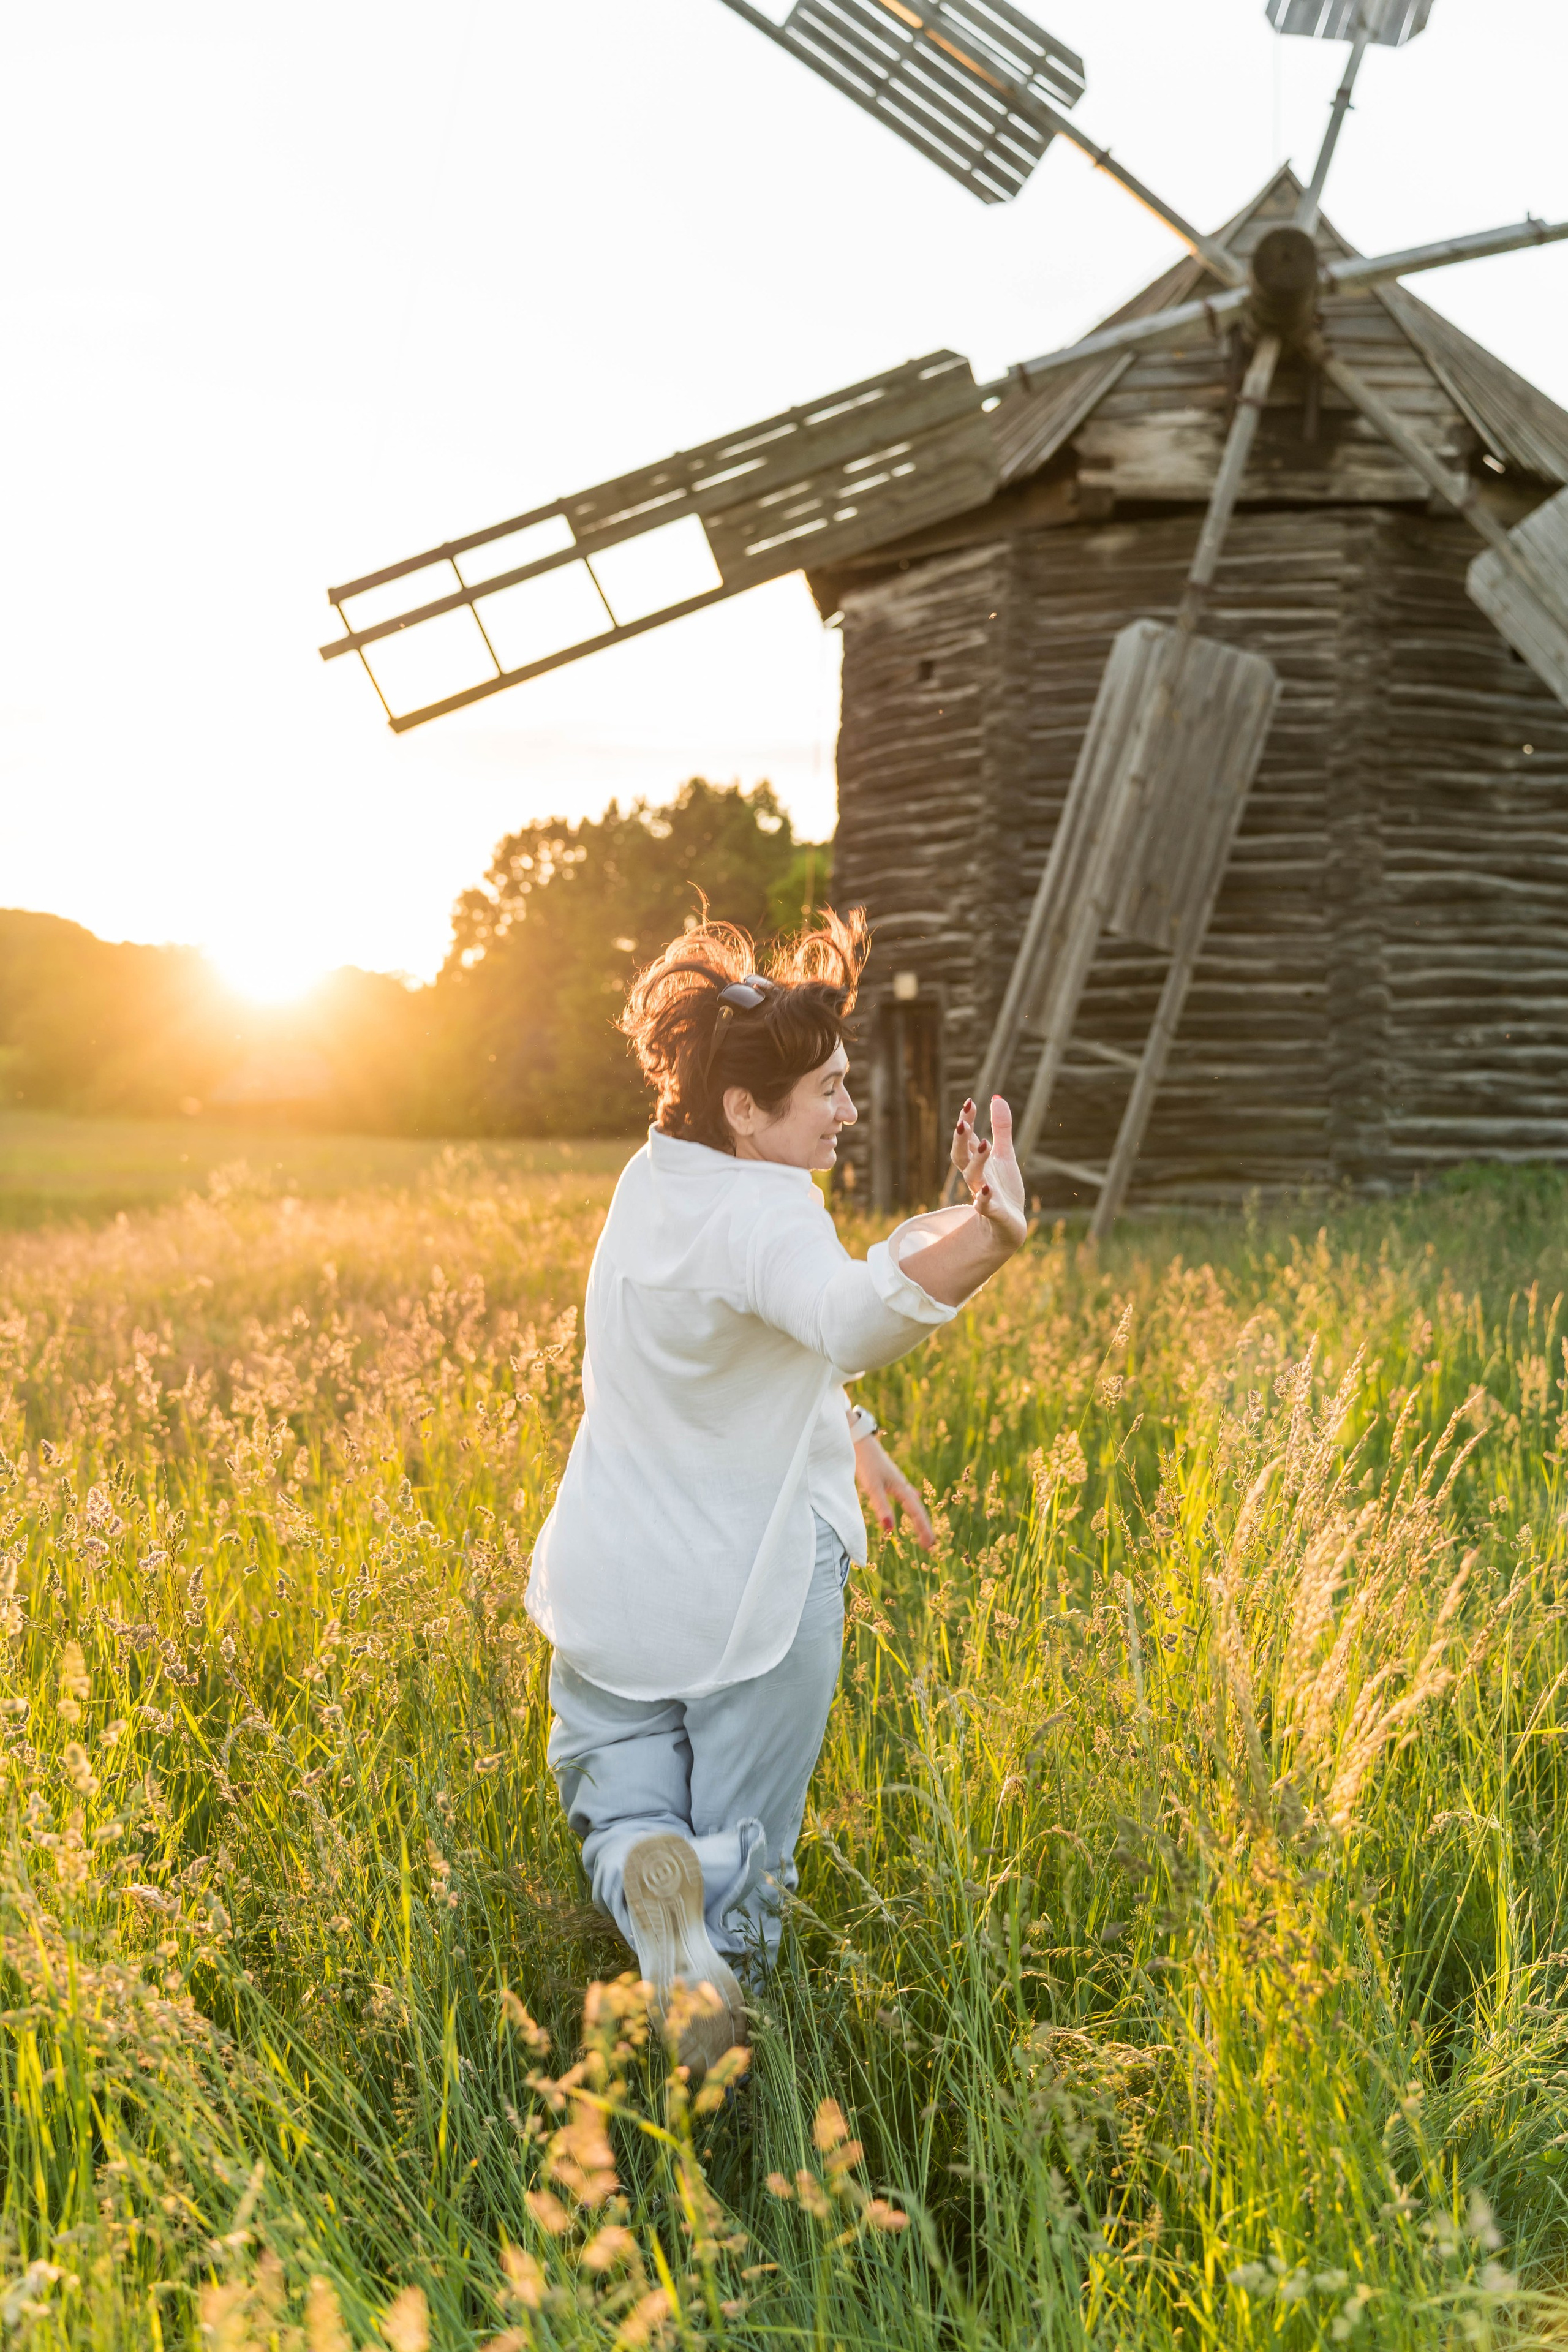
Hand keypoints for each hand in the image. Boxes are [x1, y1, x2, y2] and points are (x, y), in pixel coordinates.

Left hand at [854, 1433, 935, 1550]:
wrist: (860, 1442)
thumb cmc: (866, 1464)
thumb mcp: (872, 1487)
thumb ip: (881, 1506)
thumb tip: (889, 1529)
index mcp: (901, 1488)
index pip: (916, 1513)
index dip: (924, 1529)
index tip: (929, 1545)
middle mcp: (903, 1485)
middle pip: (918, 1509)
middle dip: (924, 1527)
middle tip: (929, 1545)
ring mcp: (898, 1481)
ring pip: (913, 1502)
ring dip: (919, 1517)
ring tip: (924, 1529)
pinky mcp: (890, 1478)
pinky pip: (906, 1494)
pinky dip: (912, 1503)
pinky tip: (915, 1499)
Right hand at [950, 1095, 1027, 1251]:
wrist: (1010, 1226)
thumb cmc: (1004, 1189)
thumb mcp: (1004, 1155)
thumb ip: (1001, 1129)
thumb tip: (998, 1098)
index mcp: (977, 1162)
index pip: (968, 1139)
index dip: (967, 1121)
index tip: (970, 1102)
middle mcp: (976, 1176)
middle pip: (961, 1156)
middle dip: (960, 1140)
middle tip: (962, 1122)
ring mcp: (983, 1194)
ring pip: (973, 1177)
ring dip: (976, 1161)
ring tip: (985, 1143)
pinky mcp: (994, 1213)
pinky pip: (985, 1206)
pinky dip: (984, 1198)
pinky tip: (987, 1190)